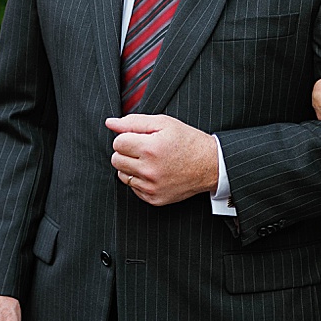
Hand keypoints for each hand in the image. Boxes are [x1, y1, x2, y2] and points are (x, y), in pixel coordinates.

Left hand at [105, 113, 219, 205]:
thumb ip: (133, 122)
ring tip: (150, 161)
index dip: (128, 137)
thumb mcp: (164, 123)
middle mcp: (149, 170)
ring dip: (131, 166)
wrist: (210, 165)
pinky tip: (155, 173)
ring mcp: (151, 187)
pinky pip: (133, 188)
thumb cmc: (188, 142)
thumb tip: (110, 123)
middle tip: (144, 149)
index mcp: (150, 148)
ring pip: (122, 175)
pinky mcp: (154, 198)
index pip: (117, 142)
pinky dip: (140, 180)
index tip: (139, 138)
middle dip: (127, 152)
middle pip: (116, 159)